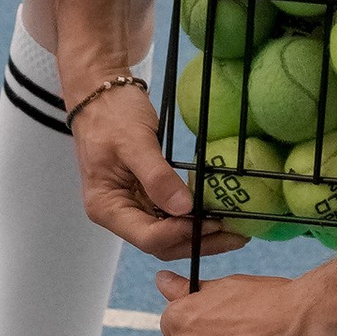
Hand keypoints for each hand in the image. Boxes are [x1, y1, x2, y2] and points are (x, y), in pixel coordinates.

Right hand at [69, 83, 247, 262]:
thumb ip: (158, 176)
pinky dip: (192, 218)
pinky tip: (215, 214)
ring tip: (233, 230)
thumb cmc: (111, 113)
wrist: (100, 91)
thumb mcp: (135, 141)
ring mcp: (132, 206)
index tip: (213, 222)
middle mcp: (118, 214)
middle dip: (198, 242)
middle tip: (236, 235)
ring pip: (168, 234)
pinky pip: (170, 215)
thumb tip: (183, 208)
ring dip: (199, 234)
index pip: (148, 237)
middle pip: (160, 243)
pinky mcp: (144, 196)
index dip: (182, 234)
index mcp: (107, 207)